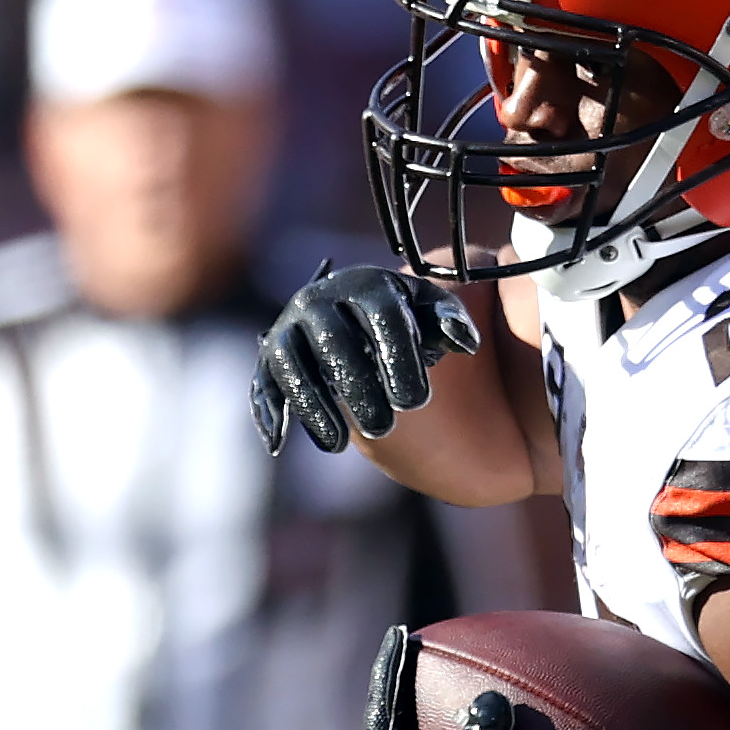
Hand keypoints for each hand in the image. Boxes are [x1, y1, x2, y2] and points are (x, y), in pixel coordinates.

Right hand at [253, 260, 481, 454]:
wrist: (350, 312)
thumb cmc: (400, 319)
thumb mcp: (429, 313)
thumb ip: (451, 322)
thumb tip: (467, 342)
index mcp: (367, 286)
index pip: (383, 317)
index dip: (398, 358)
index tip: (416, 404)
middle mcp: (321, 299)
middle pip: (334, 343)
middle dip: (358, 388)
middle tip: (384, 429)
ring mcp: (290, 325)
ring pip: (291, 361)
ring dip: (312, 404)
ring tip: (339, 444)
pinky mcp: (270, 353)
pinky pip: (263, 380)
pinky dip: (267, 409)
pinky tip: (278, 443)